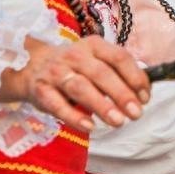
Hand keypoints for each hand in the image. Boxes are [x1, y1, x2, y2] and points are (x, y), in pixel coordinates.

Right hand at [0, 36, 150, 132]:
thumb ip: (117, 74)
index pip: (119, 58)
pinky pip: (58, 105)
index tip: (145, 98)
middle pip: (102, 73)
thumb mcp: (95, 61)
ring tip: (118, 122)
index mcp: (94, 46)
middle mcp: (75, 55)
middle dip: (122, 94)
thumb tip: (143, 95)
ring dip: (101, 105)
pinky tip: (90, 127)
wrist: (29, 66)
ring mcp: (56, 72)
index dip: (135, 77)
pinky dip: (74, 116)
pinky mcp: (41, 90)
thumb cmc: (74, 67)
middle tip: (136, 114)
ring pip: (81, 88)